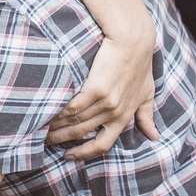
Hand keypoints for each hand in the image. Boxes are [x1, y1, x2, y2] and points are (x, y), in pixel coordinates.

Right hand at [45, 31, 158, 160]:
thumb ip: (146, 115)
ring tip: (41, 128)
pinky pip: (72, 108)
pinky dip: (58, 113)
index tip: (68, 156)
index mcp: (124, 116)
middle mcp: (114, 112)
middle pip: (82, 133)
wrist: (133, 40)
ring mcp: (105, 101)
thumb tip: (154, 136)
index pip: (103, 144)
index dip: (84, 153)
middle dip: (62, 139)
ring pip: (74, 121)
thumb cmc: (140, 64)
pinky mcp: (95, 88)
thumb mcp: (146, 92)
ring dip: (56, 127)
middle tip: (45, 141)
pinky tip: (46, 114)